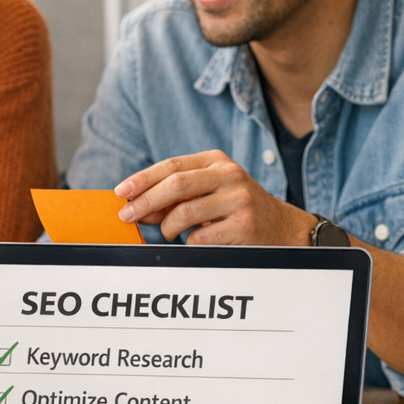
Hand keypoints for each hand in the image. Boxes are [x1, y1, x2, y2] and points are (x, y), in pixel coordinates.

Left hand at [114, 151, 315, 245]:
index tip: (121, 193)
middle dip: (145, 202)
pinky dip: (189, 242)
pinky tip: (196, 241)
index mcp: (216, 161)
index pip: (171, 166)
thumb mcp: (210, 191)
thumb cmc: (236, 209)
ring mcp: (238, 200)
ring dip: (166, 228)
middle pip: (175, 185)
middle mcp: (229, 175)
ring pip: (184, 213)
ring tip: (168, 234)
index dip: (142, 179)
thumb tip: (137, 207)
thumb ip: (177, 195)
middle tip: (127, 216)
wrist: (282, 227)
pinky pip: (200, 237)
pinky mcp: (243, 225)